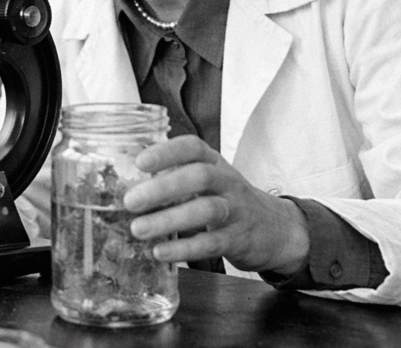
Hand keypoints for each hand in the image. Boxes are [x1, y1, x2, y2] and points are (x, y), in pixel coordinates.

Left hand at [122, 135, 309, 274]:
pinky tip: (160, 252)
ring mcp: (236, 210)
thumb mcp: (208, 180)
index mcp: (215, 162)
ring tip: (138, 229)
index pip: (193, 147)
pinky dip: (184, 248)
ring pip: (206, 210)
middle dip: (163, 187)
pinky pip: (212, 243)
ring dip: (169, 220)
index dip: (167, 152)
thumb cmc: (227, 200)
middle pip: (199, 176)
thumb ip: (176, 176)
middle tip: (130, 201)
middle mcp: (227, 182)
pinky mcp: (238, 240)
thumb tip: (126, 178)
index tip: (140, 162)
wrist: (275, 228)